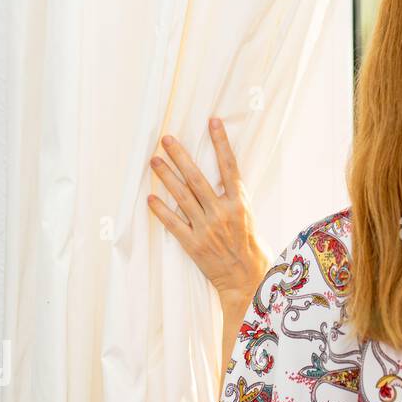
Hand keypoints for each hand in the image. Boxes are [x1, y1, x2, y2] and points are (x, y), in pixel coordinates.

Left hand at [147, 118, 269, 308]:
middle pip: (197, 177)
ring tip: (154, 160)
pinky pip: (173, 223)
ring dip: (166, 176)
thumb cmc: (251, 247)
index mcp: (240, 203)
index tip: (213, 122)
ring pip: (182, 196)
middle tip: (166, 138)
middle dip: (181, 155)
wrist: (248, 279)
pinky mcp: (194, 244)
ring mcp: (207, 228)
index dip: (221, 143)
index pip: (230, 166)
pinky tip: (150, 197)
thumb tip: (221, 179)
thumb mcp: (249, 218)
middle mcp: (223, 212)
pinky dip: (161, 210)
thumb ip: (233, 199)